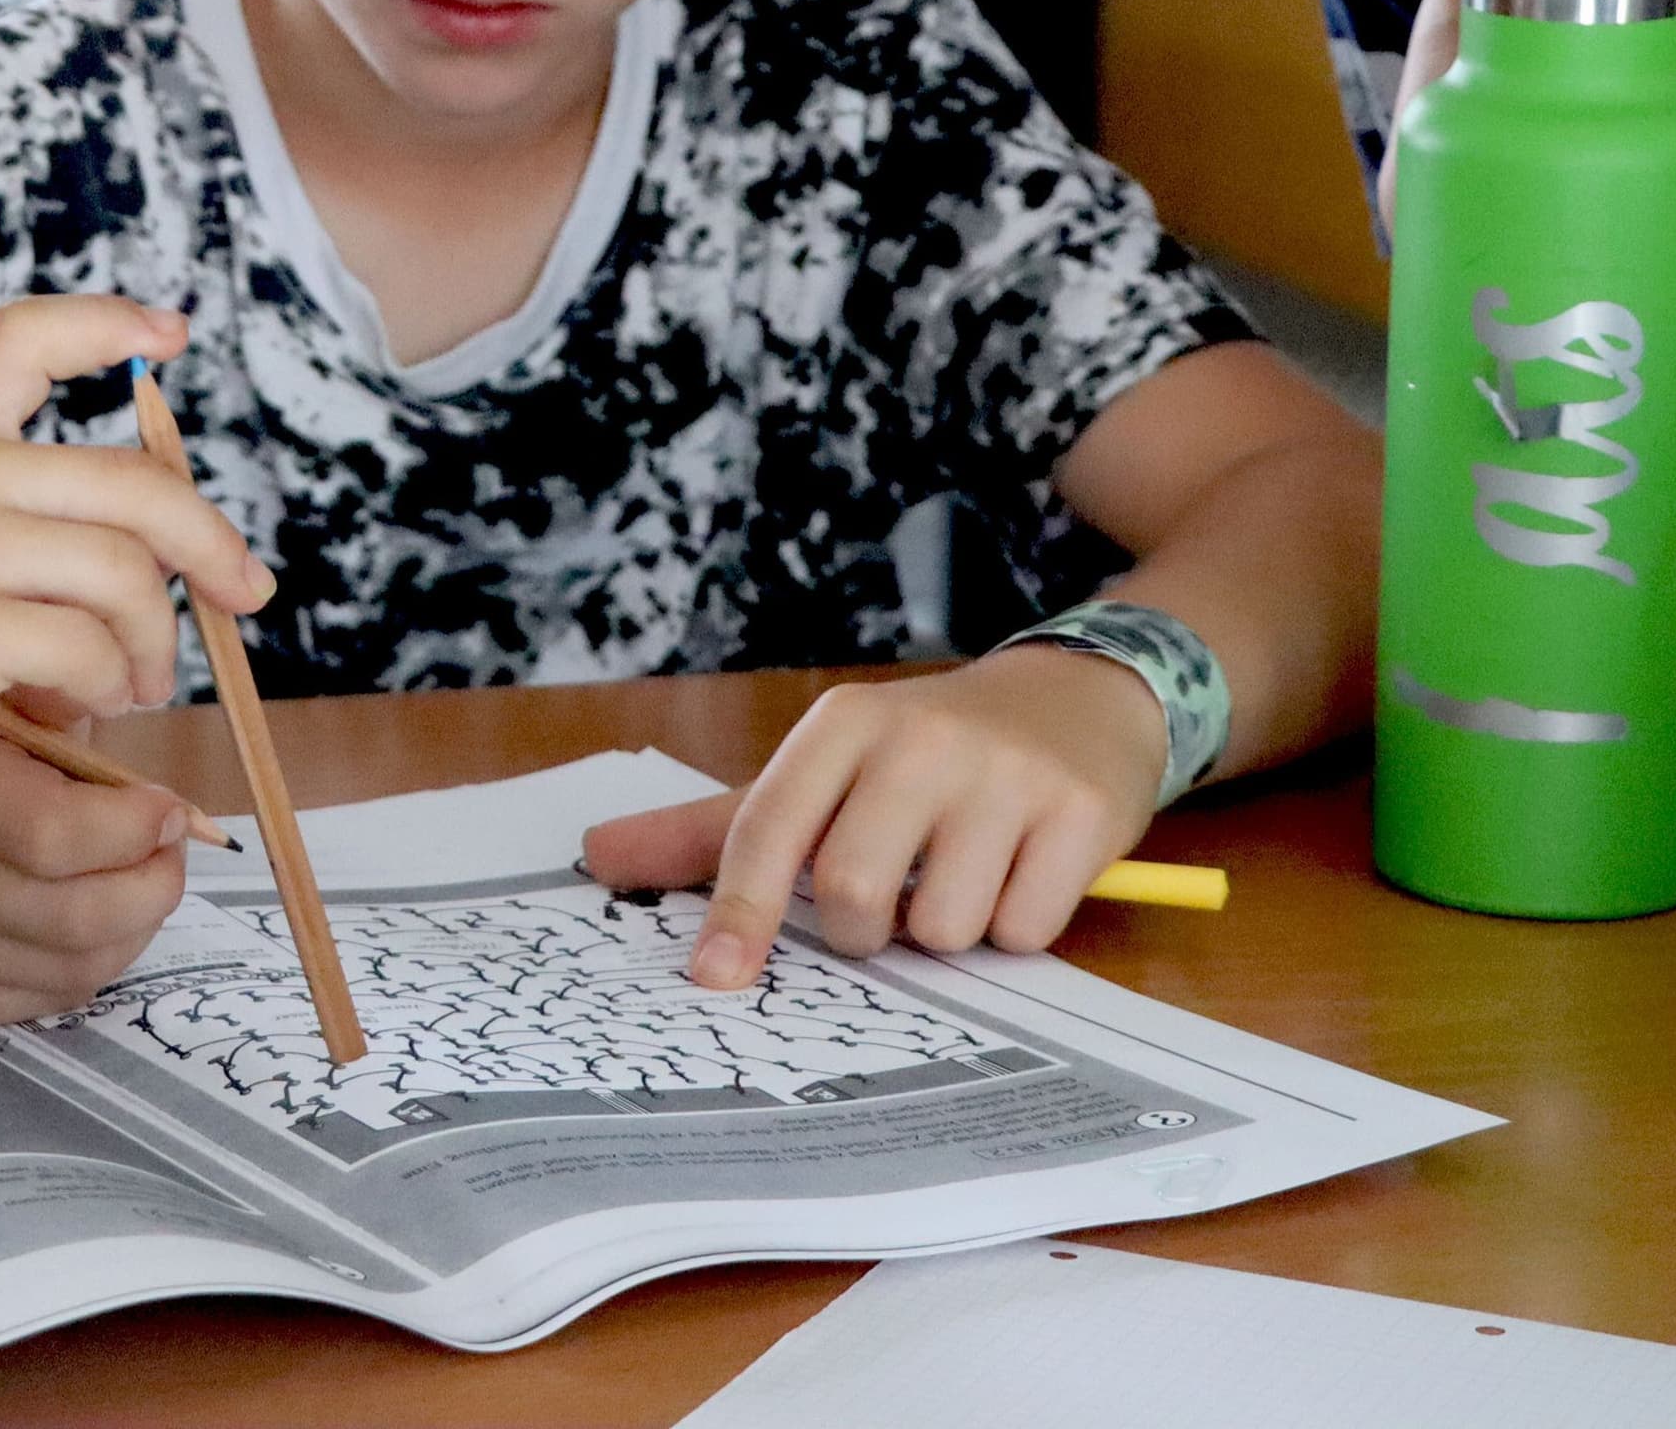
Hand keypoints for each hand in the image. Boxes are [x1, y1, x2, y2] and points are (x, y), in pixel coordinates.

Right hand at [0, 297, 268, 824]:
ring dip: (156, 639)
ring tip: (140, 683)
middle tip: (245, 595)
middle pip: (132, 481)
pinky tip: (95, 703)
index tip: (175, 332)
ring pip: (123, 570)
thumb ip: (19, 520)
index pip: (24, 338)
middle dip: (210, 543)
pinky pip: (88, 644)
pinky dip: (113, 681)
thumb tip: (162, 550)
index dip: (108, 324)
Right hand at [0, 699, 195, 1023]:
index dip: (137, 828)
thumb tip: (166, 805)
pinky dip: (96, 961)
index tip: (171, 809)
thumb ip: (78, 724)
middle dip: (154, 884)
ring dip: (137, 926)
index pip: (55, 836)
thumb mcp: (9, 700)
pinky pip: (49, 997)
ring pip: (75, 968)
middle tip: (171, 849)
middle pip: (75, 918)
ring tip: (142, 878)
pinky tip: (99, 917)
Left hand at [580, 647, 1170, 990]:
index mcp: (843, 724)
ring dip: (946, 930)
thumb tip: (595, 858)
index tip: (715, 977)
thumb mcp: (824, 770)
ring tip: (965, 873)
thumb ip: (715, 827)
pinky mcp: (1079, 813)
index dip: (739, 911)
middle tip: (891, 900)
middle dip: (864, 930)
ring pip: (942, 927)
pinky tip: (1023, 871)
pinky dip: (1017, 926)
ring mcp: (1005, 774)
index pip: (768, 827)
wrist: (1077, 698)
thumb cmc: (925, 752)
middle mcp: (921, 738)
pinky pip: (1024, 931)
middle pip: (853, 893)